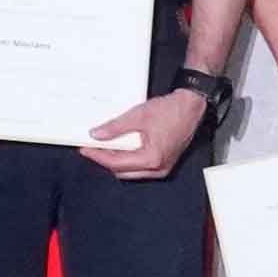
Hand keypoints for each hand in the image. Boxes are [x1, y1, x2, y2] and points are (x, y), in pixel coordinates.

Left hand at [83, 83, 210, 181]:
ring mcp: (163, 167)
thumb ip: (115, 127)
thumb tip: (97, 134)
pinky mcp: (165, 162)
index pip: (117, 164)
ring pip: (131, 170)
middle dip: (106, 160)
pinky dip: (129, 158)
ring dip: (117, 160)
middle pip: (123, 171)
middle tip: (93, 148)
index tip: (86, 149)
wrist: (192, 105)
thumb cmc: (172, 110)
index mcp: (152, 159)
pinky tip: (122, 146)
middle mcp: (158, 168)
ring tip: (105, 146)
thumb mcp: (138, 116)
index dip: (98, 156)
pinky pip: (141, 166)